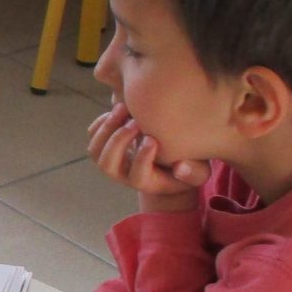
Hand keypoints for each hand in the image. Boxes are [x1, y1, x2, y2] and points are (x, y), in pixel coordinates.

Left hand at [87, 103, 207, 214]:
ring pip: (95, 150)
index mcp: (146, 182)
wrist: (168, 161)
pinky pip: (93, 134)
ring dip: (107, 128)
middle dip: (118, 142)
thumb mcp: (198, 172)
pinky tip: (120, 108)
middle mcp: (124, 174)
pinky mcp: (106, 145)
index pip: (137, 176)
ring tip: (124, 108)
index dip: (142, 159)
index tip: (153, 140)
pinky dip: (102, 121)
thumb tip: (181, 167)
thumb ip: (193, 172)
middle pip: (107, 165)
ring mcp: (112, 160)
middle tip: (135, 122)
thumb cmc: (187, 166)